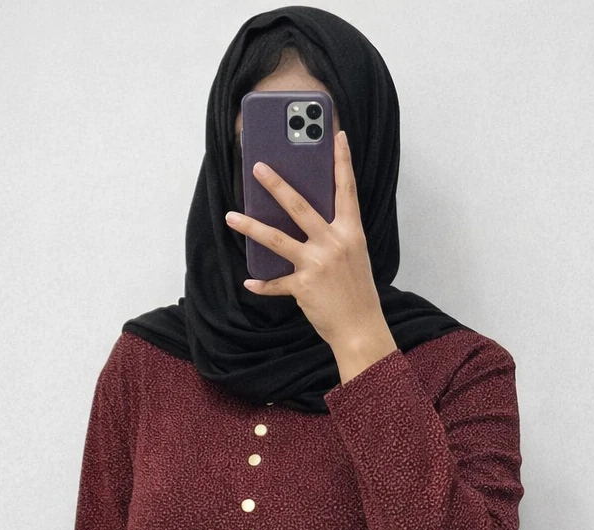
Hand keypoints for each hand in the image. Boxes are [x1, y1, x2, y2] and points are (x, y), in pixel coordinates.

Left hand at [224, 129, 397, 380]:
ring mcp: (317, 263)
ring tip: (231, 217)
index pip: (347, 189)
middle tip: (257, 168)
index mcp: (351, 232)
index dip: (342, 161)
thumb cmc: (359, 293)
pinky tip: (249, 282)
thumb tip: (311, 223)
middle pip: (299, 206)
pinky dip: (263, 284)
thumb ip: (336, 236)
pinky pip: (276, 283)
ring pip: (276, 239)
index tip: (337, 136)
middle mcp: (333, 243)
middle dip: (276, 185)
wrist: (361, 328)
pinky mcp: (303, 286)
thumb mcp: (354, 256)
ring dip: (251, 226)